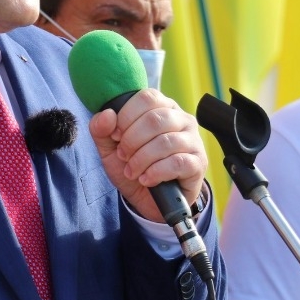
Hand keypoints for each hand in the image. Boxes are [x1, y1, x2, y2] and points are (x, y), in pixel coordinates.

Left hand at [87, 88, 207, 223]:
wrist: (148, 200)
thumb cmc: (133, 166)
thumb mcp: (109, 149)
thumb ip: (101, 129)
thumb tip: (107, 114)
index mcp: (161, 108)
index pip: (147, 98)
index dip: (126, 117)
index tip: (116, 136)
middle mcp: (181, 119)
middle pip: (155, 119)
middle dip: (132, 141)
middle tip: (123, 156)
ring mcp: (193, 140)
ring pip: (165, 142)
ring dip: (141, 160)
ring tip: (132, 172)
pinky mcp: (198, 163)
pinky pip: (177, 162)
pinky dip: (155, 173)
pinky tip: (146, 180)